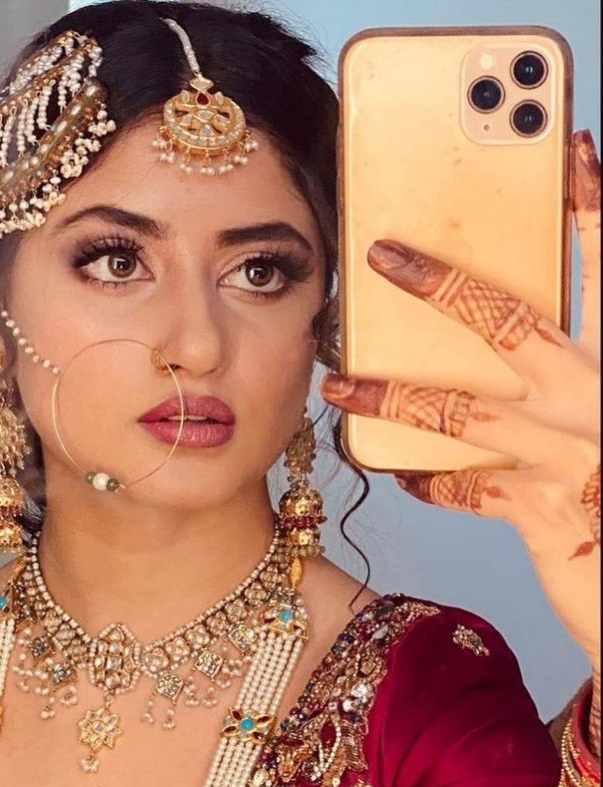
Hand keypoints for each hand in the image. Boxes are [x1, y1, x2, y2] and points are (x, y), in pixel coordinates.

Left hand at [322, 128, 600, 675]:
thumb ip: (577, 370)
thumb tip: (525, 334)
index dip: (592, 205)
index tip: (573, 146)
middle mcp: (598, 399)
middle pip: (513, 323)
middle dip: (444, 285)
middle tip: (381, 255)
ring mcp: (569, 457)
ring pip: (461, 410)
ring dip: (390, 395)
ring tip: (336, 383)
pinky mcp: (541, 513)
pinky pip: (466, 487)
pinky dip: (428, 479)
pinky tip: (399, 471)